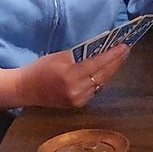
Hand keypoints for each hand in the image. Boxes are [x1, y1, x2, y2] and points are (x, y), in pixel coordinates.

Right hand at [0, 42, 129, 110]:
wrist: (26, 90)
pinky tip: (107, 71)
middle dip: (116, 62)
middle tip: (126, 51)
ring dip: (111, 71)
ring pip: (101, 83)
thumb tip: (100, 49)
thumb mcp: (59, 57)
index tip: (124, 47)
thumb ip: (79, 55)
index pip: (97, 64)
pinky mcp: (78, 105)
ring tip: (120, 58)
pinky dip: (101, 80)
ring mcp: (78, 99)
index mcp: (69, 75)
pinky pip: (95, 90)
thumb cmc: (40, 69)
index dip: (112, 55)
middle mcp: (76, 89)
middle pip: (103, 75)